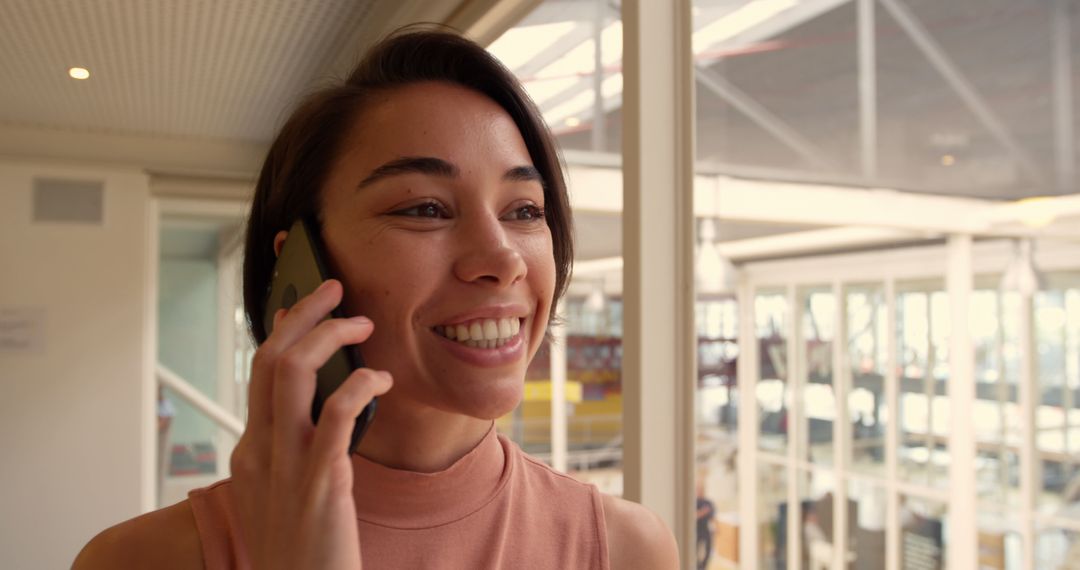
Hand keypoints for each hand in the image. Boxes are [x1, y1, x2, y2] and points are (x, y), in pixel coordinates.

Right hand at [229, 279, 391, 568]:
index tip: (302, 307)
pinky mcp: (320, 482)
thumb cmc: (303, 551)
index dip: (283, 332)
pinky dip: (360, 383)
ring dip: (329, 334)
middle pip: (270, 358)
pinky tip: (382, 380)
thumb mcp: (284, 495)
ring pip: (292, 371)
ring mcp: (285, 466)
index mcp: (249, 454)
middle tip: (334, 289)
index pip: (258, 374)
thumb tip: (325, 408)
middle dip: (303, 314)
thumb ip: (294, 451)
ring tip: (362, 324)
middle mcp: (258, 452)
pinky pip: (336, 413)